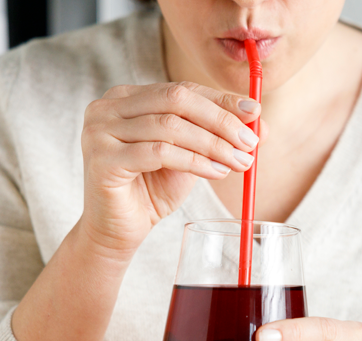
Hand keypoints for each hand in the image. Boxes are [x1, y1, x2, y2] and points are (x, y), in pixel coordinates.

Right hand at [79, 81, 262, 258]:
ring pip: (170, 126)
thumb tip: (261, 124)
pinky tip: (216, 172)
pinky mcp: (103, 159)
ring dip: (212, 144)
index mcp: (127, 98)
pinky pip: (159, 153)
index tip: (255, 113)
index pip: (182, 89)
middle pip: (176, 100)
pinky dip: (195, 161)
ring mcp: (100, 131)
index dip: (221, 100)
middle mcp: (108, 107)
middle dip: (220, 121)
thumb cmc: (152, 190)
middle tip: (250, 142)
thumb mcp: (191, 157)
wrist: (118, 229)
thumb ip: (217, 137)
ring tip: (239, 162)